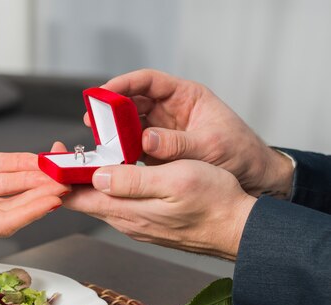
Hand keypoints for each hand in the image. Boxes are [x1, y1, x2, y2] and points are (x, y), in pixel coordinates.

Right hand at [0, 162, 61, 242]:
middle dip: (41, 197)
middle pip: (13, 210)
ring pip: (8, 199)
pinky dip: (17, 179)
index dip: (31, 210)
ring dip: (33, 187)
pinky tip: (34, 169)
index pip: (3, 221)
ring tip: (59, 174)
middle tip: (68, 181)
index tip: (53, 196)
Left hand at [63, 160, 256, 259]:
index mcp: (126, 210)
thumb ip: (133, 181)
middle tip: (66, 152)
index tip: (51, 158)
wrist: (238, 229)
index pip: (76, 198)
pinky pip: (119, 204)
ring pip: (101, 201)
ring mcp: (136, 223)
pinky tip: (116, 174)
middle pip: (85, 200)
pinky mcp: (148, 222)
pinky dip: (109, 188)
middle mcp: (126, 220)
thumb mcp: (174, 181)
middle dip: (71, 177)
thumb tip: (97, 177)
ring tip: (87, 158)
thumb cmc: (213, 202)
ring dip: (90, 181)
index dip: (59, 179)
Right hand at [91, 69, 293, 197]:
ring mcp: (162, 133)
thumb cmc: (241, 153)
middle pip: (133, 102)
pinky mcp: (158, 154)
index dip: (124, 83)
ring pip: (129, 125)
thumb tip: (147, 139)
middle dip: (111, 109)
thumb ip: (178, 143)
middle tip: (94, 119)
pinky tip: (113, 159)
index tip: (104, 92)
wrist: (254, 178)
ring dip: (113, 132)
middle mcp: (171, 111)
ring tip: (100, 141)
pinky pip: (133, 147)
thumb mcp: (211, 145)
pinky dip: (121, 152)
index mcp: (186, 97)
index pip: (149, 82)